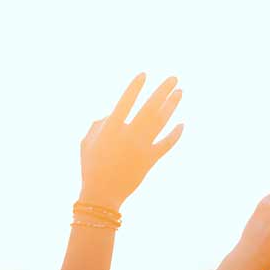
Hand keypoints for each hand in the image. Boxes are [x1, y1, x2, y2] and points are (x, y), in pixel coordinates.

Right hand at [78, 74, 183, 210]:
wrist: (101, 194)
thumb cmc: (91, 166)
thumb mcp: (87, 142)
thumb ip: (99, 123)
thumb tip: (112, 113)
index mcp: (110, 129)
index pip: (125, 102)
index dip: (135, 88)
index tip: (144, 75)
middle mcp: (128, 136)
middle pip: (150, 107)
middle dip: (163, 90)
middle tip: (174, 78)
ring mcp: (141, 148)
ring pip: (161, 121)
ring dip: (172, 105)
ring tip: (180, 92)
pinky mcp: (150, 160)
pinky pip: (166, 144)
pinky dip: (176, 134)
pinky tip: (182, 124)